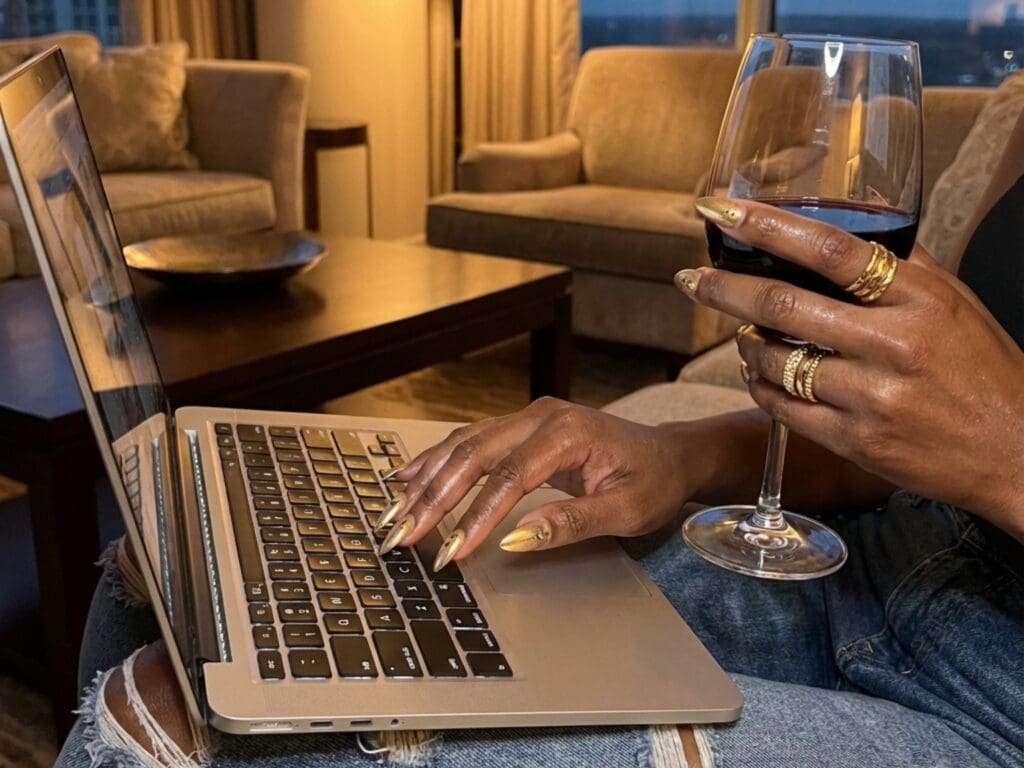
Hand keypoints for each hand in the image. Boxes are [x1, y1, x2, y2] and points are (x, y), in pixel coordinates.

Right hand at [382, 398, 696, 568]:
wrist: (670, 454)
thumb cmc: (653, 481)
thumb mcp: (626, 510)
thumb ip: (571, 523)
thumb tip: (515, 540)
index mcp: (567, 433)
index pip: (508, 477)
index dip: (475, 516)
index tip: (449, 551)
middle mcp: (541, 416)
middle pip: (473, 455)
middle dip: (433, 497)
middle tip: (401, 535)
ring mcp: (528, 417)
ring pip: (464, 445)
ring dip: (427, 479)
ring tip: (393, 513)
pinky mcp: (521, 426)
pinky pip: (472, 441)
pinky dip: (438, 461)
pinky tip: (408, 476)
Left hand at [677, 198, 1023, 538]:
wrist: (1017, 454)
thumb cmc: (985, 373)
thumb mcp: (956, 304)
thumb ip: (903, 264)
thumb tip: (857, 217)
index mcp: (923, 298)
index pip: (830, 248)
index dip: (767, 225)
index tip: (720, 211)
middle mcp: (894, 345)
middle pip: (784, 306)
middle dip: (723, 289)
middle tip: (689, 278)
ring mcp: (872, 398)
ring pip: (775, 362)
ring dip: (745, 344)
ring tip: (740, 333)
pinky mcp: (855, 442)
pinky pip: (783, 409)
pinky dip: (760, 386)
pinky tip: (758, 373)